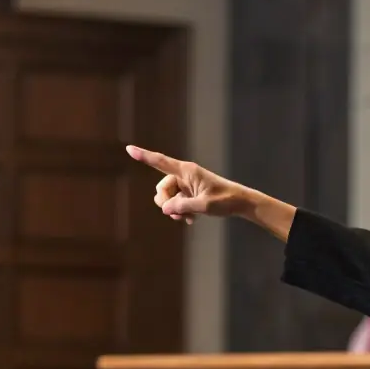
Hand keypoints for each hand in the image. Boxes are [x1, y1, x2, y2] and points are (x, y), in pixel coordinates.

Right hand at [125, 145, 258, 224]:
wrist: (240, 203)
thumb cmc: (225, 200)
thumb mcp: (204, 205)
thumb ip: (183, 207)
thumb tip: (165, 209)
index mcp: (187, 171)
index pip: (161, 161)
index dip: (144, 156)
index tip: (128, 149)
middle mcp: (184, 176)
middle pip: (161, 188)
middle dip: (166, 203)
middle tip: (179, 213)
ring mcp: (186, 186)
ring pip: (167, 199)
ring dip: (174, 210)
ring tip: (189, 217)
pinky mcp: (189, 194)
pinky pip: (175, 204)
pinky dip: (180, 213)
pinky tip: (193, 219)